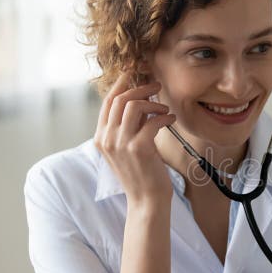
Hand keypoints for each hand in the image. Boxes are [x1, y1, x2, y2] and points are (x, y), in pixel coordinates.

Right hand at [94, 72, 176, 203]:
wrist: (146, 200)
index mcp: (101, 137)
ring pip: (134, 105)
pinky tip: (171, 121)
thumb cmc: (141, 173)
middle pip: (120, 99)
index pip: (107, 102)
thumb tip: (140, 101)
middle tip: (156, 86)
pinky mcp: (138, 148)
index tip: (133, 72)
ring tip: (164, 110)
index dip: (121, 84)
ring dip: (153, 103)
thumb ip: (129, 126)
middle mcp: (106, 139)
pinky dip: (165, 117)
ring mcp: (120, 143)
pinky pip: (153, 120)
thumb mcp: (127, 147)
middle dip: (140, 88)